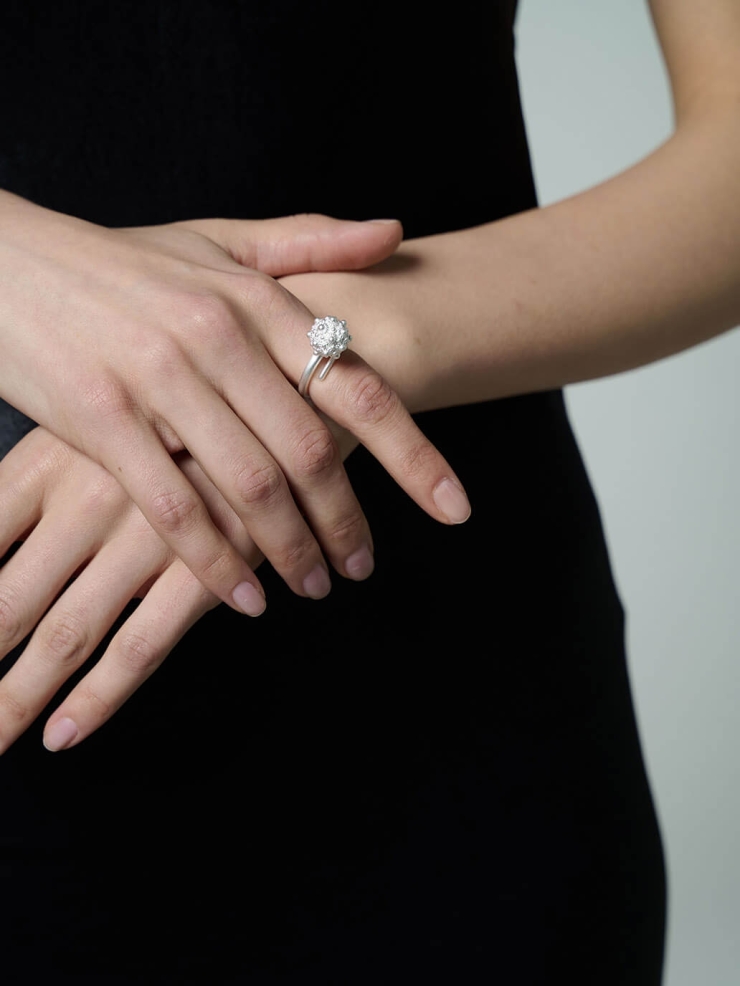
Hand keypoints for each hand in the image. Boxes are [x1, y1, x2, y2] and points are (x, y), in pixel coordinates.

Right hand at [0, 195, 469, 613]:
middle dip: (348, 522)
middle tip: (363, 570)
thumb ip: (310, 242)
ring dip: (291, 550)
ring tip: (314, 588)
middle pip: (311, 451)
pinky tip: (244, 596)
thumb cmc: (122, 262)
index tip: (455, 509)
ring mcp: (157, 379)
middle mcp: (216, 338)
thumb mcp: (217, 240)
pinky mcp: (101, 421)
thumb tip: (395, 236)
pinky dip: (216, 561)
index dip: (414, 455)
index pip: (358, 385)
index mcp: (256, 299)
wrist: (9, 264)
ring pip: (250, 486)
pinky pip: (175, 507)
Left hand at [0, 427, 248, 753]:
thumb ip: (52, 463)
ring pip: (62, 636)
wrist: (290, 386)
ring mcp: (144, 539)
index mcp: (52, 458)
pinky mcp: (204, 569)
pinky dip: (99, 697)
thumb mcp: (107, 409)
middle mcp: (86, 502)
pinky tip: (65, 733)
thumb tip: (9, 521)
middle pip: (3, 604)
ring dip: (17, 698)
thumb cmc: (188, 400)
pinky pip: (140, 646)